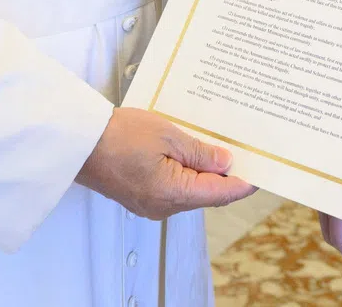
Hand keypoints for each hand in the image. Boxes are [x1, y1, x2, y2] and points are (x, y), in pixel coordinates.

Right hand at [77, 107, 255, 218]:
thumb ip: (200, 152)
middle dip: (225, 173)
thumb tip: (226, 163)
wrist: (80, 142)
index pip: (220, 194)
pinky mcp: (142, 195)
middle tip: (243, 149)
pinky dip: (186, 171)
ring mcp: (151, 203)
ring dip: (204, 170)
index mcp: (173, 193)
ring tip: (217, 143)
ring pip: (190, 189)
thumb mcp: (167, 135)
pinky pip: (173, 186)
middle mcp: (164, 206)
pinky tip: (190, 150)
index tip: (262, 171)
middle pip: (206, 193)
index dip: (243, 182)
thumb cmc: (119, 135)